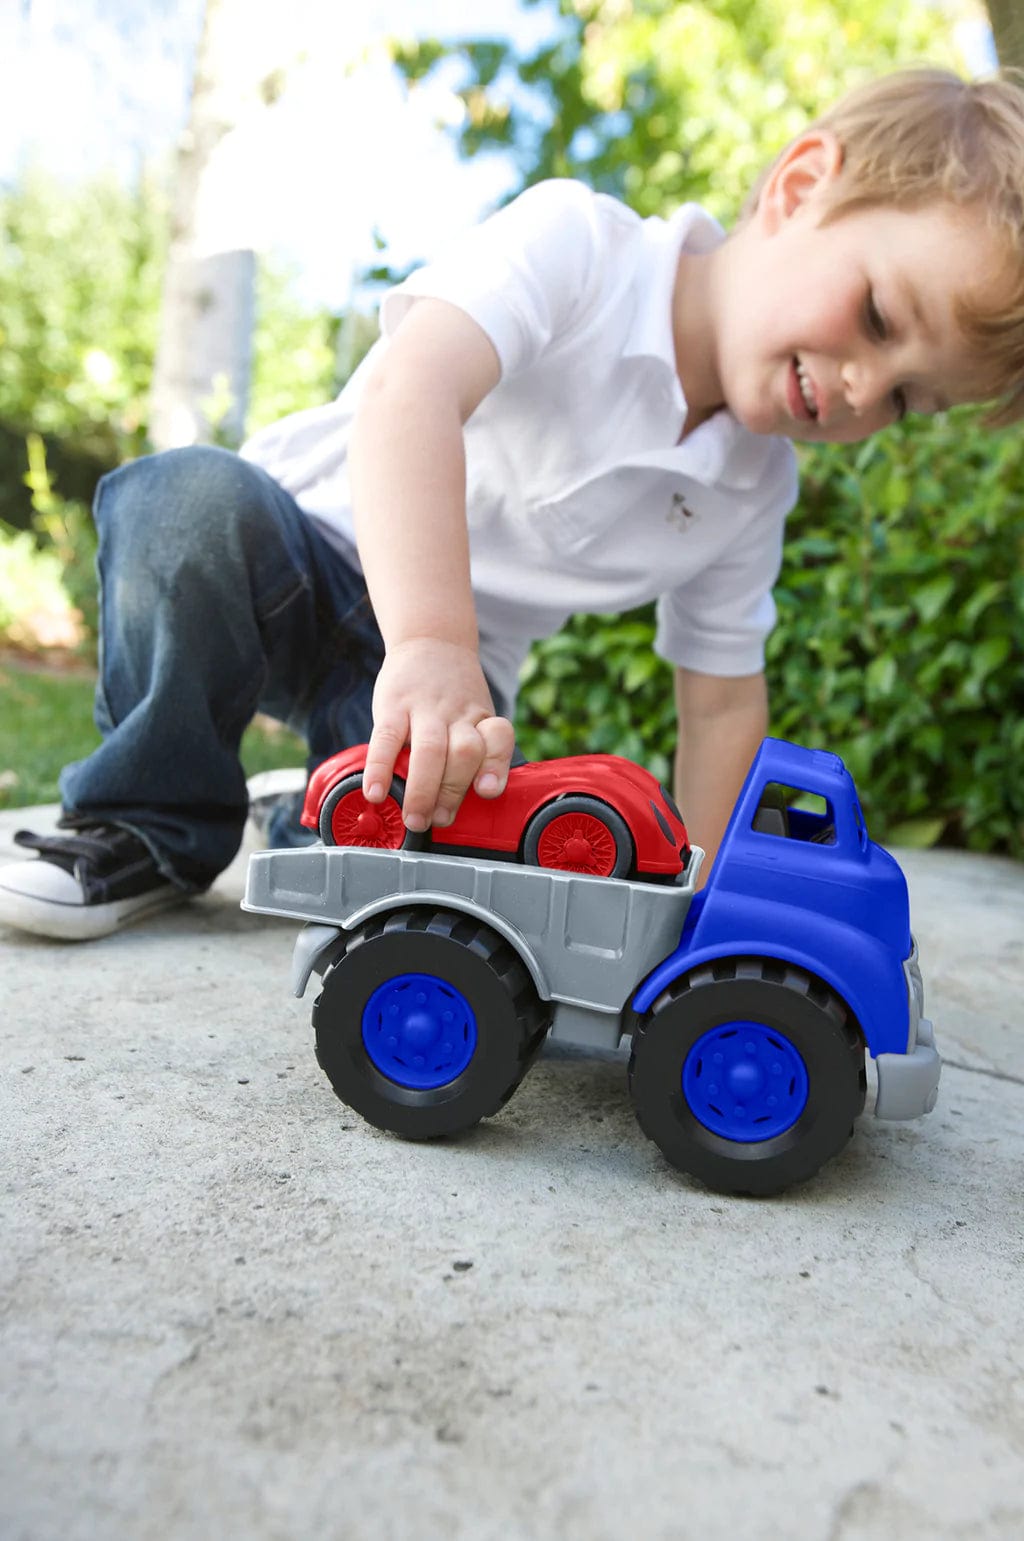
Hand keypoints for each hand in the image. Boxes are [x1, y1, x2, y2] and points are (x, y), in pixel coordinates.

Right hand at [363, 638, 515, 831]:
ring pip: (430, 751)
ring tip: (414, 819)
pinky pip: (386, 738)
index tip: (486, 791)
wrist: (430, 640)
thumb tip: (457, 803)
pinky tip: (376, 791)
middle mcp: (457, 714)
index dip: (495, 765)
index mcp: (481, 719)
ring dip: (422, 790)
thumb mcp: (475, 714)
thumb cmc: (454, 693)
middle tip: (439, 820)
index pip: (498, 739)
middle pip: (464, 753)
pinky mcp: (393, 705)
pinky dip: (380, 768)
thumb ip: (474, 752)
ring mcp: (425, 709)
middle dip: (452, 792)